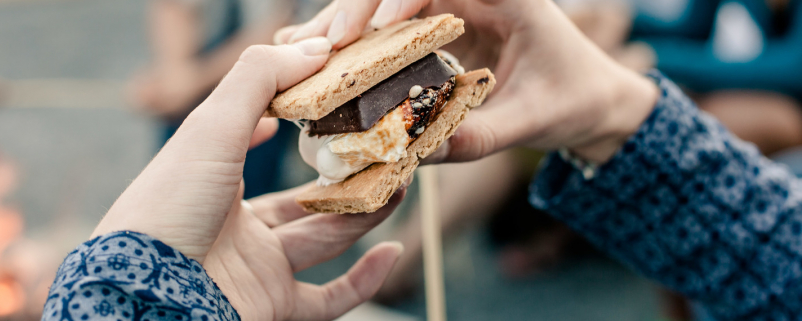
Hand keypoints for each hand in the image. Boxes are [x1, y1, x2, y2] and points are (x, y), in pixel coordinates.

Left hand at [94, 37, 405, 319]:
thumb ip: (259, 81)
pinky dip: (364, 280)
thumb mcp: (210, 128)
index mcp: (215, 182)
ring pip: (325, 240)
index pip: (258, 149)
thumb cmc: (168, 205)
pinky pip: (329, 300)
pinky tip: (391, 251)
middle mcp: (238, 227)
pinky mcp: (273, 305)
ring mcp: (257, 268)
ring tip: (399, 184)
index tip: (326, 104)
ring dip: (364, 214)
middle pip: (305, 200)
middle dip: (346, 176)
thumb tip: (313, 49)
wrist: (146, 292)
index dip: (290, 124)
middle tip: (383, 151)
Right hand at [277, 0, 659, 163]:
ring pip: (385, 5)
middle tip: (320, 44)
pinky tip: (319, 57)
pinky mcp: (436, 35)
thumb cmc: (574, 100)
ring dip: (344, 24)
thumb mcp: (534, 120)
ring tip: (301, 49)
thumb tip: (421, 153)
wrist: (593, 101)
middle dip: (356, 9)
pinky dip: (355, 43)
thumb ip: (482, 135)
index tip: (373, 26)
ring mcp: (450, 12)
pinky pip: (389, 30)